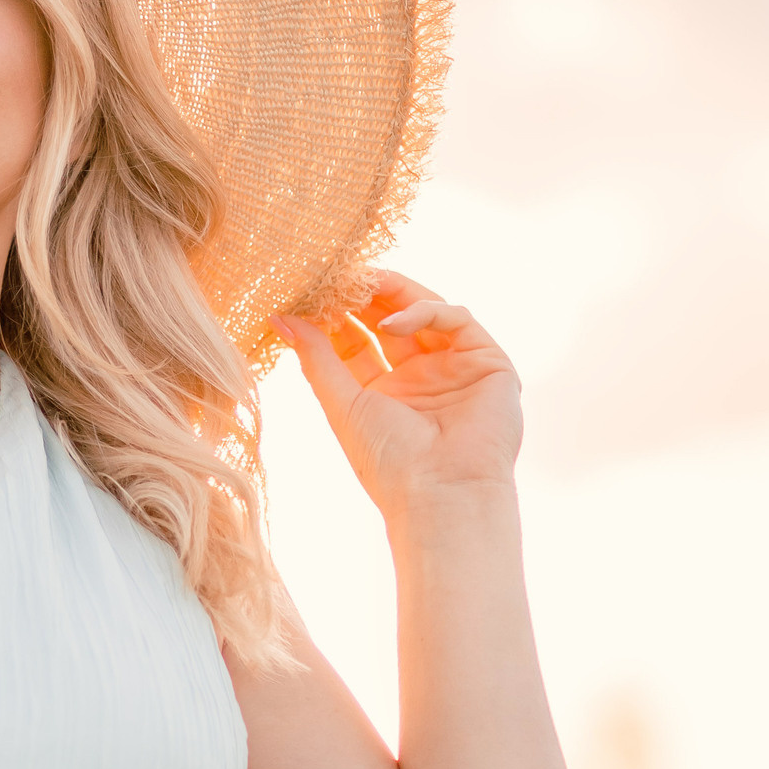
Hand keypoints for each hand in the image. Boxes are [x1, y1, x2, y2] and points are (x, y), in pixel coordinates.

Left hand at [275, 273, 521, 520]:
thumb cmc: (389, 462)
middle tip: (338, 275)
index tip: (309, 296)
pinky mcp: (487, 362)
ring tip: (361, 281)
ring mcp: (454, 369)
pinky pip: (457, 319)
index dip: (337, 317)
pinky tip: (393, 323)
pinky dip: (425, 312)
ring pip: (426, 312)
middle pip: (391, 320)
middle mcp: (420, 378)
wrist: (442, 493)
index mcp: (385, 394)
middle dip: (365, 296)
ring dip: (394, 293)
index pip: (359, 342)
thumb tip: (280, 319)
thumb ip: (316, 358)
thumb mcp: (343, 405)